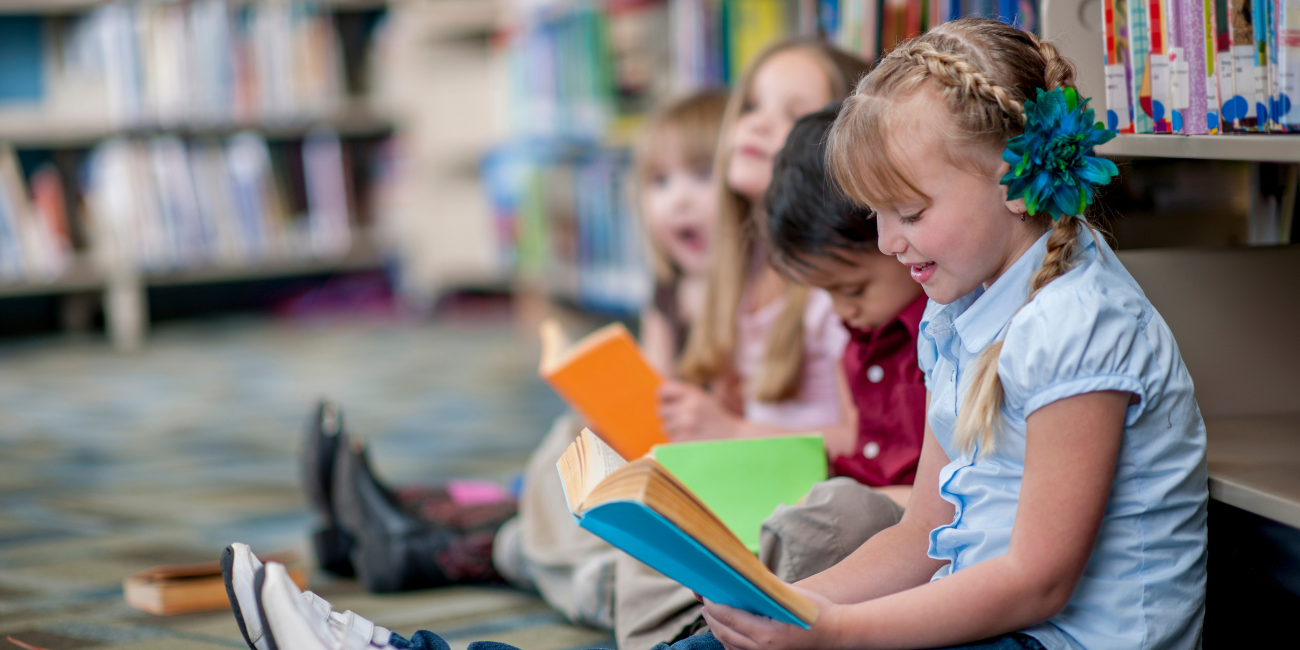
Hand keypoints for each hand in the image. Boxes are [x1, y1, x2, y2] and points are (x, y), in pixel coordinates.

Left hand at [656, 380, 740, 441]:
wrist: (735, 441)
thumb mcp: (703, 401)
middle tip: (687, 422)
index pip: (663, 390)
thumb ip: (683, 396)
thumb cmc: (716, 420)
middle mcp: (689, 408)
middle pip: (661, 411)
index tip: (669, 403)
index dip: (664, 397)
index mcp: (694, 395)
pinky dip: (679, 442)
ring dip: (675, 431)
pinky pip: (671, 440)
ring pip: (665, 427)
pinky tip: (693, 441)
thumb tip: (657, 398)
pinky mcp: (683, 442)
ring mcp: (686, 426)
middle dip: (670, 417)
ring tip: (692, 432)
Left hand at [702, 589, 841, 649]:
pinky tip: (728, 631)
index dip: (714, 606)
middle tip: (705, 603)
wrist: (837, 634)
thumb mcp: (790, 595)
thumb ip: (766, 586)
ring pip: (730, 645)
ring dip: (718, 630)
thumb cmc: (816, 611)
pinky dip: (730, 641)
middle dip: (712, 618)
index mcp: (766, 634)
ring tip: (713, 615)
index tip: (706, 595)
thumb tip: (745, 574)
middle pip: (725, 633)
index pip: (729, 618)